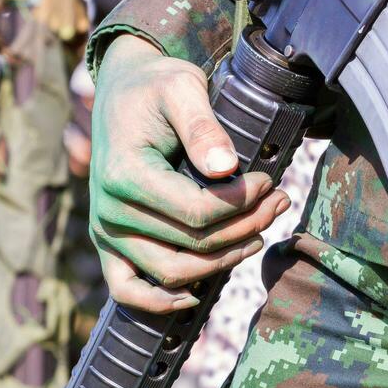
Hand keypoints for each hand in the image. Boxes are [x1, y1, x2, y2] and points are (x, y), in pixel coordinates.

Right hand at [88, 35, 289, 312]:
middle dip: (247, 226)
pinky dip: (160, 301)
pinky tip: (197, 294)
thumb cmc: (156, 86)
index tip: (269, 180)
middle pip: (192, 244)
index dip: (243, 203)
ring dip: (223, 260)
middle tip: (281, 201)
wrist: (122, 89)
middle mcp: (110, 211)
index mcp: (126, 175)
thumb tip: (226, 167)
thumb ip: (203, 126)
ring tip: (261, 231)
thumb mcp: (182, 87)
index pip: (197, 211)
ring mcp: (106, 232)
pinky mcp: (109, 243)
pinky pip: (127, 289)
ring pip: (172, 271)